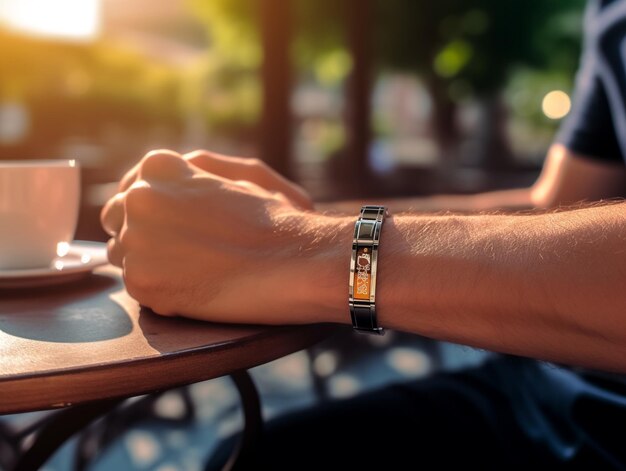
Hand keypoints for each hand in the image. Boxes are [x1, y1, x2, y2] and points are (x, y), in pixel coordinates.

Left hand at [100, 151, 344, 323]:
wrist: (296, 260)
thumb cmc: (274, 220)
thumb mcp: (226, 180)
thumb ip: (186, 183)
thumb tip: (157, 199)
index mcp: (159, 166)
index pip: (129, 189)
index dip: (146, 211)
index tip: (163, 226)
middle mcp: (138, 197)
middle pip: (115, 219)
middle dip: (140, 233)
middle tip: (176, 250)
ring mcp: (137, 240)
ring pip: (121, 255)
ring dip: (147, 262)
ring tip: (191, 269)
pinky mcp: (142, 282)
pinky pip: (137, 288)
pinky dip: (162, 292)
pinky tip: (198, 288)